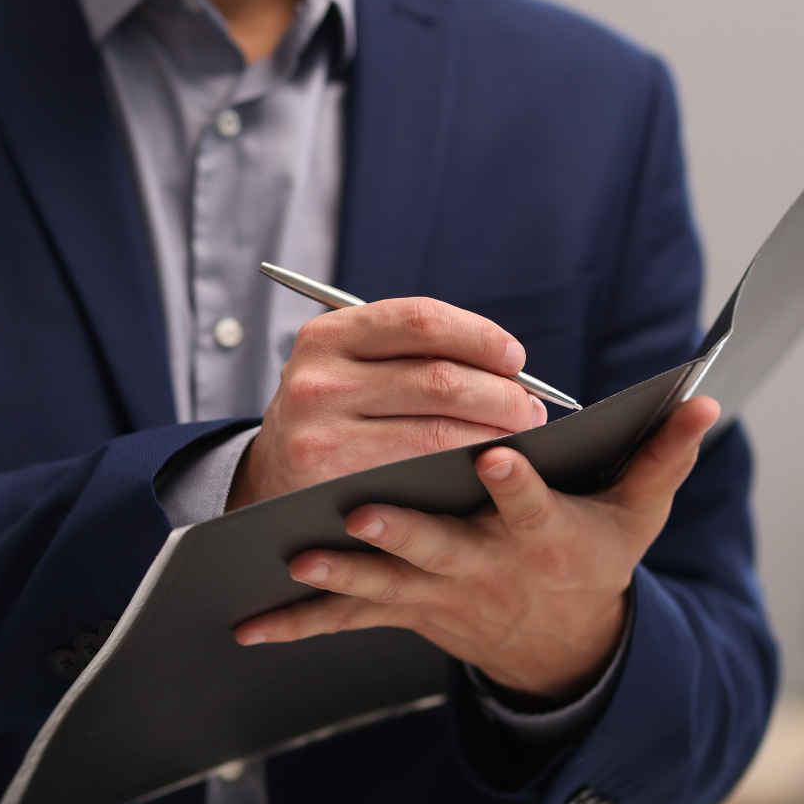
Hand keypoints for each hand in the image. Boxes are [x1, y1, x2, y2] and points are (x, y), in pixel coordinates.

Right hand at [228, 297, 548, 509]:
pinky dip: (468, 466)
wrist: (272, 480)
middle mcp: (318, 380)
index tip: (515, 358)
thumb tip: (508, 364)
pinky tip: (487, 465)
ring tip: (519, 436)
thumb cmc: (336, 416)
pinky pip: (423, 472)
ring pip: (439, 429)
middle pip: (440, 378)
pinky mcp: (332, 482)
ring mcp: (321, 434)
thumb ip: (410, 354)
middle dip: (502, 393)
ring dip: (496, 432)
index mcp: (328, 336)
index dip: (479, 336)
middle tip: (531, 407)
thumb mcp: (350, 368)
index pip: (421, 320)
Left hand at [234, 396, 721, 703]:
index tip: (499, 454)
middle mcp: (487, 568)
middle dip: (405, 533)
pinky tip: (249, 626)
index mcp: (544, 537)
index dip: (518, 484)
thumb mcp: (639, 513)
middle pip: (443, 549)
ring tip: (299, 559)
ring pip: (385, 585)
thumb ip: (666, 454)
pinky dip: (299, 625)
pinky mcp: (406, 610)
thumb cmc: (594, 557)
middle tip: (365, 512)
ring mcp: (440, 594)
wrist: (559, 641)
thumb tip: (705, 400)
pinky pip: (348, 622)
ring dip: (342, 576)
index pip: (532, 507)